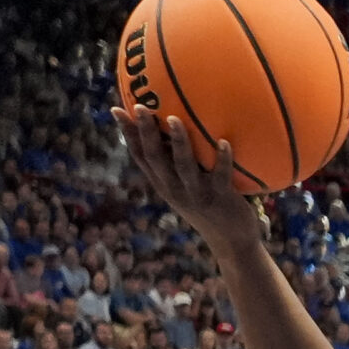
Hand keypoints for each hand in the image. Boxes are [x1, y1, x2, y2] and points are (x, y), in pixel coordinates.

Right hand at [115, 107, 263, 253]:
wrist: (231, 242)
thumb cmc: (210, 206)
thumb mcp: (186, 186)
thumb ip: (178, 162)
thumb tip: (176, 123)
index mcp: (164, 183)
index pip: (140, 156)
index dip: (128, 133)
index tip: (117, 109)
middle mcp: (175, 189)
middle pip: (155, 158)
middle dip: (145, 132)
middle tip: (141, 106)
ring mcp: (196, 194)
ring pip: (183, 166)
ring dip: (179, 142)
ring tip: (174, 118)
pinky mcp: (220, 198)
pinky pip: (220, 176)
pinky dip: (222, 159)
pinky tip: (224, 142)